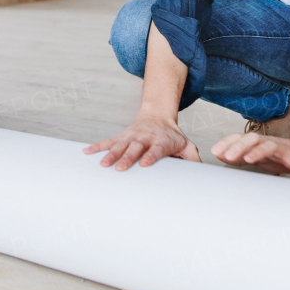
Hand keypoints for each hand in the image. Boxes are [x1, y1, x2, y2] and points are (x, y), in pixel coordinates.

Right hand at [83, 116, 200, 170]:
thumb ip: (193, 158)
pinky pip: (108, 141)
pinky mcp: (122, 136)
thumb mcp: (186, 144)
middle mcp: (145, 138)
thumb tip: (202, 174)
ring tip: (103, 164)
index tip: (144, 163)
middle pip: (136, 148)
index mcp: (161, 141)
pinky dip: (97, 146)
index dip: (150, 156)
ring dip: (111, 154)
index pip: (156, 149)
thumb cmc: (172, 136)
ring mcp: (132, 136)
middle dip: (127, 158)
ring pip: (120, 145)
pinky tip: (87, 152)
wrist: (158, 116)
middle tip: (120, 168)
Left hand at [210, 133, 289, 177]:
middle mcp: (270, 143)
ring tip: (249, 159)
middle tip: (228, 157)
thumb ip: (238, 155)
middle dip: (239, 147)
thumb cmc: (281, 156)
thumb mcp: (257, 156)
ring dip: (260, 152)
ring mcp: (285, 150)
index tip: (215, 151)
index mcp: (258, 143)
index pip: (240, 138)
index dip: (227, 143)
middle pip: (253, 139)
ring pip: (272, 147)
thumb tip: (218, 154)